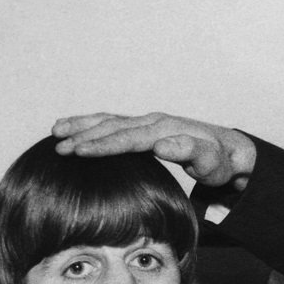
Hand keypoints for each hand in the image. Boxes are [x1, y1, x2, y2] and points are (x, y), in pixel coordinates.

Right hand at [51, 112, 256, 190]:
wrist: (229, 151)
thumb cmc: (220, 162)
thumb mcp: (211, 161)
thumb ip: (191, 152)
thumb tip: (162, 145)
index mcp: (164, 130)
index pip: (128, 137)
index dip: (103, 145)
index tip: (80, 151)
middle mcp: (153, 122)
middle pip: (112, 127)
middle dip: (84, 136)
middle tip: (59, 148)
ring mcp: (147, 123)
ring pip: (108, 121)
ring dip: (81, 126)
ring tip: (55, 133)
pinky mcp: (144, 128)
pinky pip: (112, 124)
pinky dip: (91, 124)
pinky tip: (73, 130)